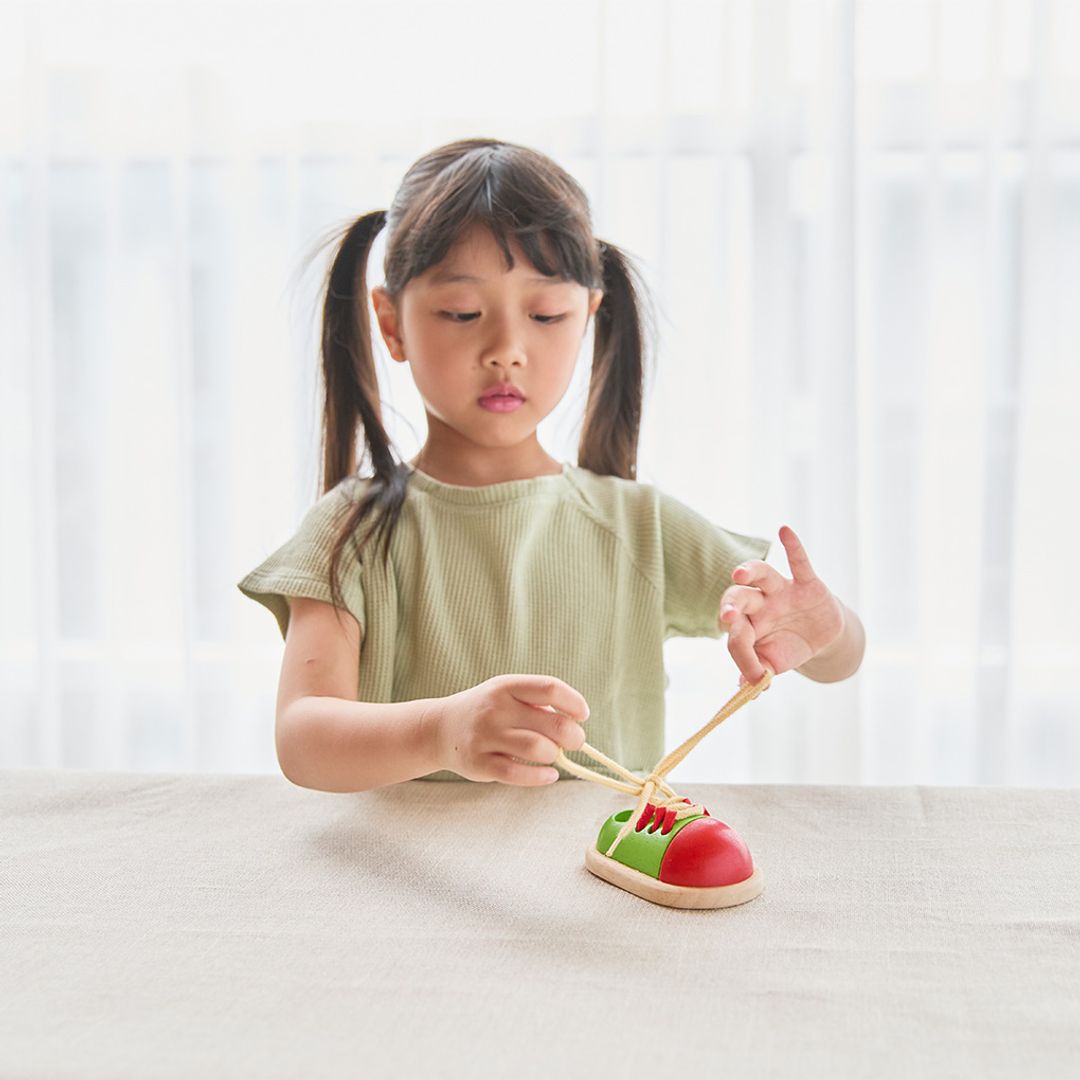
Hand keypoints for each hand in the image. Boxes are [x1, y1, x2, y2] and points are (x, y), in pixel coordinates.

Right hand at [432, 674, 588, 785]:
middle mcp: (495, 709)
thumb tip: (575, 725)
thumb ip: (538, 704)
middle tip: (575, 741)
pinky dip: (540, 777)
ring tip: (553, 755)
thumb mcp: (507, 693)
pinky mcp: (479, 764)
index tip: (582, 715)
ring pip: (537, 749)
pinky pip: (517, 774)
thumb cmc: (488, 710)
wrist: (441, 728)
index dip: (574, 702)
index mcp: (507, 687)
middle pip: (552, 724)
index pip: (550, 688)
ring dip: (554, 755)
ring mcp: (485, 737)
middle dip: (573, 736)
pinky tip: (549, 774)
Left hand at [719, 526, 844, 686]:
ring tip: (740, 573)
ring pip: (761, 575)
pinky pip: (799, 562)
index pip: (736, 636)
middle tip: (729, 615)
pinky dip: (794, 547)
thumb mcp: (774, 665)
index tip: (754, 676)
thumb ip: (758, 673)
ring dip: (750, 571)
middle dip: (732, 605)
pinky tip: (784, 530)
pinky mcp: (807, 583)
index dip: (743, 655)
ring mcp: (781, 592)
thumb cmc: (787, 648)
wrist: (820, 639)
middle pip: (739, 597)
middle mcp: (759, 604)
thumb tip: (745, 687)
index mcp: (746, 625)